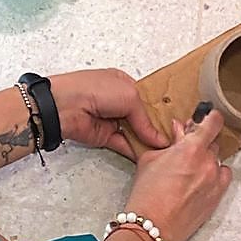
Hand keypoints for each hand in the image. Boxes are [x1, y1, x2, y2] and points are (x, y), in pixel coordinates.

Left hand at [51, 69, 168, 160]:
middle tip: (174, 140)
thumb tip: (158, 139)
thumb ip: (145, 120)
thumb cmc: (96, 90)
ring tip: (166, 152)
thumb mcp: (129, 97)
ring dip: (147, 142)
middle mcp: (118, 101)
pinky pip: (124, 145)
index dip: (160, 110)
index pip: (147, 98)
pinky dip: (135, 152)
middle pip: (142, 117)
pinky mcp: (105, 137)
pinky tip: (150, 157)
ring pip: (134, 133)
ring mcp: (112, 120)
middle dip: (155, 128)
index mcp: (124, 83)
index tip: (174, 122)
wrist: (66, 106)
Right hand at [123, 108, 231, 240]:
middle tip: (187, 149)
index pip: (214, 122)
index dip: (211, 117)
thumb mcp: (151, 159)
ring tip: (190, 170)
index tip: (207, 117)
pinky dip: (216, 174)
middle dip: (201, 142)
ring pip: (217, 159)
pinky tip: (202, 179)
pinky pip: (224, 176)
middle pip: (213, 141)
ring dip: (207, 160)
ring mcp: (215, 180)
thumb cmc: (147, 194)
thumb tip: (178, 128)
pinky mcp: (218, 196)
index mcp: (191, 148)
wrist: (152, 227)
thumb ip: (170, 141)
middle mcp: (208, 161)